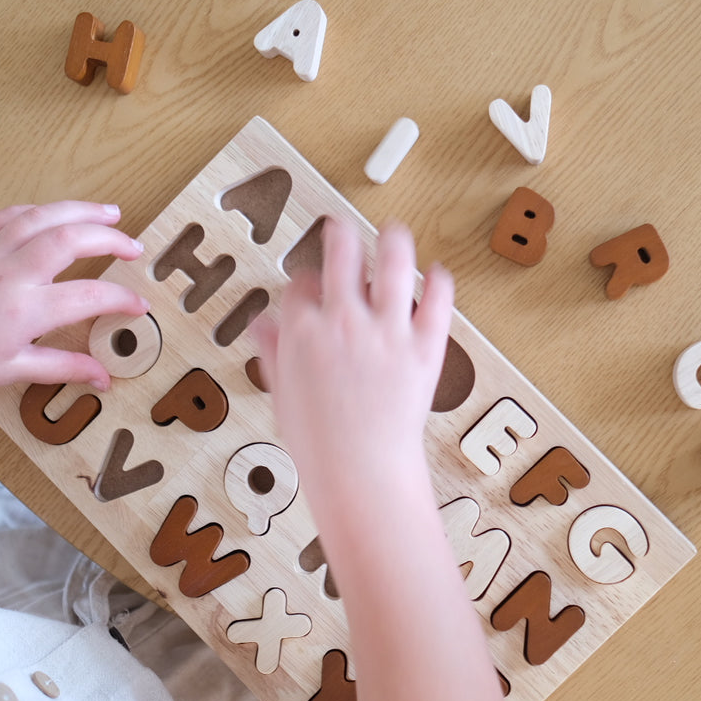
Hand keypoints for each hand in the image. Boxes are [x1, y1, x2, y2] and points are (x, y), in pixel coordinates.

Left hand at [0, 201, 147, 397]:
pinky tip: (55, 213)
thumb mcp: (10, 370)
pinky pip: (10, 215)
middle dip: (111, 238)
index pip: (91, 295)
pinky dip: (40, 210)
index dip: (122, 298)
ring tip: (110, 212)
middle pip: (73, 239)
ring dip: (82, 210)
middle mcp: (11, 274)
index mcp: (24, 311)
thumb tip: (103, 377)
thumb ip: (62, 367)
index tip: (139, 304)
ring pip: (44, 217)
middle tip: (134, 246)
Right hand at [254, 219, 453, 510]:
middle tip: (341, 228)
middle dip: (338, 234)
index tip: (312, 284)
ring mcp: (387, 329)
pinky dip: (439, 282)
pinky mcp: (424, 345)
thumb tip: (261, 325)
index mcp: (303, 330)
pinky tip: (437, 273)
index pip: (302, 283)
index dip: (306, 280)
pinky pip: (437, 300)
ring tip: (394, 233)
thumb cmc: (319, 443)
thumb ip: (273, 352)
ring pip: (393, 262)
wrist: (360, 471)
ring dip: (393, 240)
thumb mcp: (283, 394)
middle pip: (341, 253)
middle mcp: (344, 320)